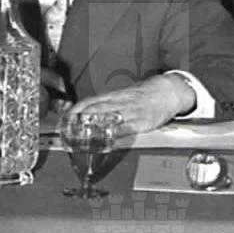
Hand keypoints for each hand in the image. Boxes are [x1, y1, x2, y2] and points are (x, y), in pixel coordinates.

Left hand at [70, 73, 194, 136]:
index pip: (90, 101)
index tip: (66, 118)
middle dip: (81, 120)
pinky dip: (113, 135)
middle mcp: (120, 103)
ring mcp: (130, 113)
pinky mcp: (141, 122)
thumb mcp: (124, 96)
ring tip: (80, 136)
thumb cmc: (145, 94)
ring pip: (108, 119)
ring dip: (93, 128)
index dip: (77, 110)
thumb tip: (91, 113)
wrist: (167, 91)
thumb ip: (109, 104)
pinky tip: (105, 141)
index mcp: (114, 96)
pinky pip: (125, 130)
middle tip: (69, 130)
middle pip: (95, 110)